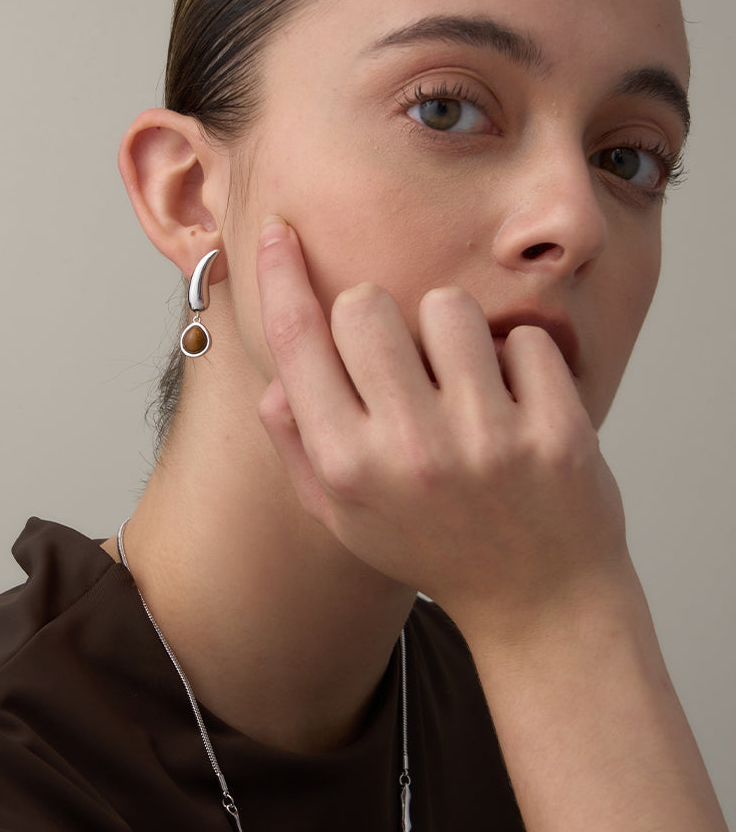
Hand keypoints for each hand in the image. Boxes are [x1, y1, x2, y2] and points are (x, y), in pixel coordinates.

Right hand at [256, 216, 628, 640]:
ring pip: (448, 306)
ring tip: (466, 383)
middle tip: (402, 356)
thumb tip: (276, 377)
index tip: (279, 231)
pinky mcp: (555, 432)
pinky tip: (520, 405)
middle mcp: (410, 451)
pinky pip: (525, 338)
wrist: (539, 600)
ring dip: (453, 332)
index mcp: (347, 467)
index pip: (296, 342)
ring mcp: (487, 441)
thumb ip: (300, 448)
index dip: (280, 275)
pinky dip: (523, 360)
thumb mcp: (346, 517)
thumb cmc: (433, 548)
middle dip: (378, 315)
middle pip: (366, 305)